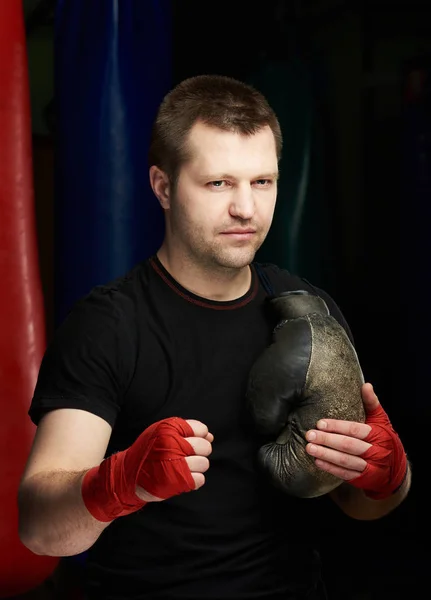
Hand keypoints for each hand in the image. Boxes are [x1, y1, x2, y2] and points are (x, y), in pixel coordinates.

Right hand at [137, 419, 212, 501]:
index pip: (200, 429)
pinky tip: (182, 477)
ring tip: (183, 467)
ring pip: (204, 463)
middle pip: (205, 447)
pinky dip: (194, 480)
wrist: (128, 475)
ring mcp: (175, 463)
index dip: (199, 437)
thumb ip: (186, 431)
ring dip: (196, 467)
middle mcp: (172, 444)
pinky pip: (200, 479)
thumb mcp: (161, 433)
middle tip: (186, 456)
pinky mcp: (177, 481)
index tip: (191, 442)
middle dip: (200, 452)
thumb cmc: (148, 452)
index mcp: (168, 429)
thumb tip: (210, 437)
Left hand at [305, 383, 406, 497]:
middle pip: (348, 445)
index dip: (337, 427)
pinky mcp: (363, 479)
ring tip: (309, 448)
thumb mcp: (381, 420)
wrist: (395, 469)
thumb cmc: (384, 439)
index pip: (355, 430)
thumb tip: (366, 385)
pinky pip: (345, 474)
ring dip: (326, 454)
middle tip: (309, 435)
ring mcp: (370, 467)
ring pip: (345, 461)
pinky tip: (317, 461)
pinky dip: (330, 468)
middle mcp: (375, 452)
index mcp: (378, 435)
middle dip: (327, 440)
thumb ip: (371, 403)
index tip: (320, 423)